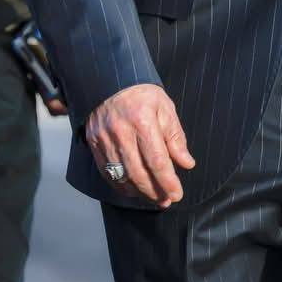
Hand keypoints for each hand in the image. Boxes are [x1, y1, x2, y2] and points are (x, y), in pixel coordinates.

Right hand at [85, 83, 195, 207]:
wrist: (110, 81)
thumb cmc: (142, 95)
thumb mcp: (165, 108)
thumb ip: (175, 137)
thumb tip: (186, 163)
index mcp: (143, 121)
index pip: (157, 160)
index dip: (167, 181)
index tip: (177, 193)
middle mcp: (121, 132)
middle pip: (139, 173)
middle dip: (155, 191)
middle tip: (166, 200)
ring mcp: (104, 139)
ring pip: (122, 176)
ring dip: (139, 192)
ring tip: (153, 197)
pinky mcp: (94, 143)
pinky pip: (107, 172)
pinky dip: (120, 185)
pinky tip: (133, 189)